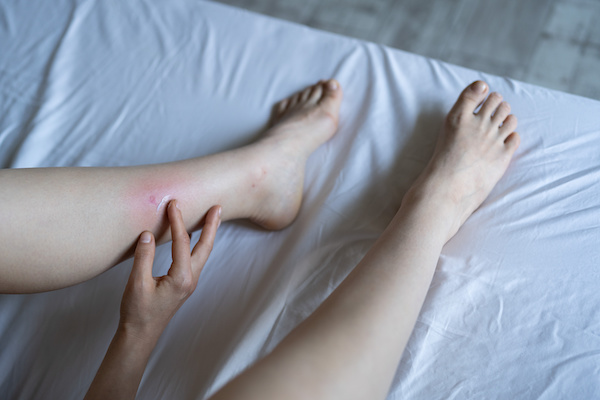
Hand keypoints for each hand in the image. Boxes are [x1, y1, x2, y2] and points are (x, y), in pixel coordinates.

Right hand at [119, 200, 220, 341]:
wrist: (140, 334)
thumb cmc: (138, 312)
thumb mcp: (136, 283)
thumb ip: (143, 257)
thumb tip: (147, 234)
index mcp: (181, 278)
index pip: (182, 243)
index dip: (177, 222)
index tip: (174, 205)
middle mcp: (190, 279)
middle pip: (205, 247)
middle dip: (212, 226)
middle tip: (218, 207)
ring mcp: (189, 282)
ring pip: (203, 253)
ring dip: (208, 234)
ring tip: (213, 217)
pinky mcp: (184, 284)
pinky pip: (195, 259)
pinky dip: (198, 244)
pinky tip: (195, 237)